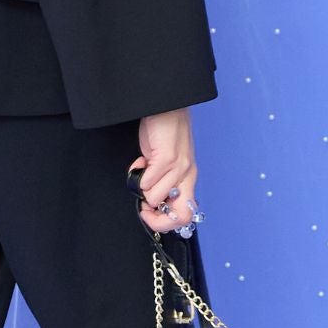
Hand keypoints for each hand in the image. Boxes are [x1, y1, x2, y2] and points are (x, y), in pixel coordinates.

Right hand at [128, 108, 197, 234]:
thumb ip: (163, 181)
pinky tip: (142, 159)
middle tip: (143, 206)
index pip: (186, 216)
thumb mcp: (167, 162)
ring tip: (142, 168)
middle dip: (156, 218)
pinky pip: (148, 180)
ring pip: (155, 198)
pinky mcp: (167, 157)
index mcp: (188, 178)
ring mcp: (179, 167)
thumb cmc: (164, 132)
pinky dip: (139, 173)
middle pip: (181, 216)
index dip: (165, 223)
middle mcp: (188, 175)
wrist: (166, 105)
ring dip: (142, 187)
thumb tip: (149, 201)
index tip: (149, 213)